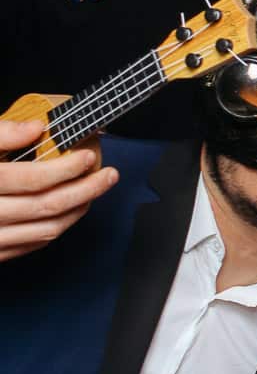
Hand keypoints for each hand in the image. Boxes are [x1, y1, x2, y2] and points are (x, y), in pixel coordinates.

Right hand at [0, 119, 117, 261]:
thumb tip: (36, 128)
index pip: (33, 179)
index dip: (67, 168)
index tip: (89, 155)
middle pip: (47, 207)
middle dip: (86, 190)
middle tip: (109, 175)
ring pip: (45, 231)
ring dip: (77, 212)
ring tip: (94, 191)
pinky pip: (31, 245)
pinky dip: (55, 229)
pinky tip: (67, 212)